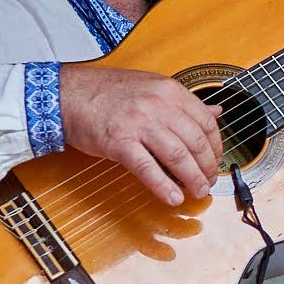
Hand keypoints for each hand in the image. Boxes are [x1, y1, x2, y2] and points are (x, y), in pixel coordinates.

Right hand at [60, 65, 222, 205]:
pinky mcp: (119, 142)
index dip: (216, 146)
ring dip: (192, 179)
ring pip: (178, 157)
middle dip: (207, 167)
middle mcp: (158, 104)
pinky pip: (148, 169)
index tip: (216, 160)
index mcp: (169, 90)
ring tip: (197, 191)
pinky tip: (173, 198)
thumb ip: (184, 102)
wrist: (67, 94)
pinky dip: (164, 187)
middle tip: (209, 181)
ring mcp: (139, 123)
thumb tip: (216, 112)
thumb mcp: (151, 86)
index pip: (206, 122)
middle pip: (195, 142)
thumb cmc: (106, 92)